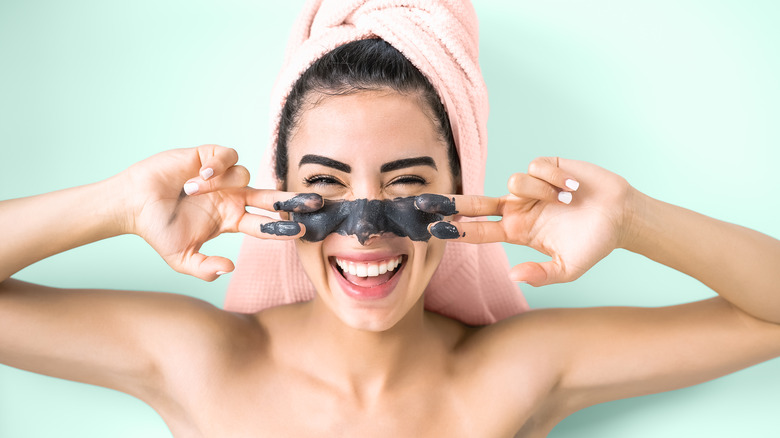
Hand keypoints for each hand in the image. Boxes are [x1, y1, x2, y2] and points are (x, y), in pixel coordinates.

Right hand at [118, 145, 321, 280]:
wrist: (133, 204)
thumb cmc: (157, 231)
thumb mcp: (182, 258)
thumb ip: (205, 269)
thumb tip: (230, 269)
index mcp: (231, 220)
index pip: (265, 224)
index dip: (282, 228)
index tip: (301, 231)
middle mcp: (233, 197)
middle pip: (272, 197)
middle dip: (293, 200)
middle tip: (315, 202)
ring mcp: (223, 178)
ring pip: (245, 176)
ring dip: (220, 184)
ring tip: (192, 190)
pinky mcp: (209, 157)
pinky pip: (228, 157)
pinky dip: (217, 166)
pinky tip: (198, 176)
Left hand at [416, 157, 635, 285]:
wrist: (622, 216)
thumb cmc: (594, 244)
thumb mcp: (568, 268)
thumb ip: (540, 275)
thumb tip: (512, 276)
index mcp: (518, 231)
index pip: (480, 230)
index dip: (458, 229)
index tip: (435, 230)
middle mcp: (518, 207)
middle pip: (476, 201)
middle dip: (450, 202)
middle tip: (423, 201)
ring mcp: (530, 187)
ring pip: (513, 182)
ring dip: (540, 192)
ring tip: (566, 201)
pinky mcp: (546, 167)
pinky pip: (536, 168)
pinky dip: (555, 179)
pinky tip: (572, 187)